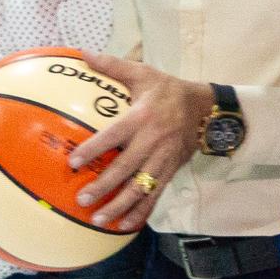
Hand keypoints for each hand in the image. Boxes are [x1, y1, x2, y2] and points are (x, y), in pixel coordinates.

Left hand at [67, 53, 212, 229]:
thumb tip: (83, 53)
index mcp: (142, 118)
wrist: (205, 109)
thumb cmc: (167, 90)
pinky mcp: (170, 171)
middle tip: (83, 199)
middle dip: (105, 186)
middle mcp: (152, 142)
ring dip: (120, 205)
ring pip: (141, 187)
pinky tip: (125, 225)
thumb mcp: (143, 73)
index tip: (74, 162)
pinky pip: (155, 195)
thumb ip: (112, 65)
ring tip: (100, 219)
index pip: (114, 136)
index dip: (94, 149)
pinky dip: (141, 212)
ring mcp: (163, 160)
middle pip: (126, 168)